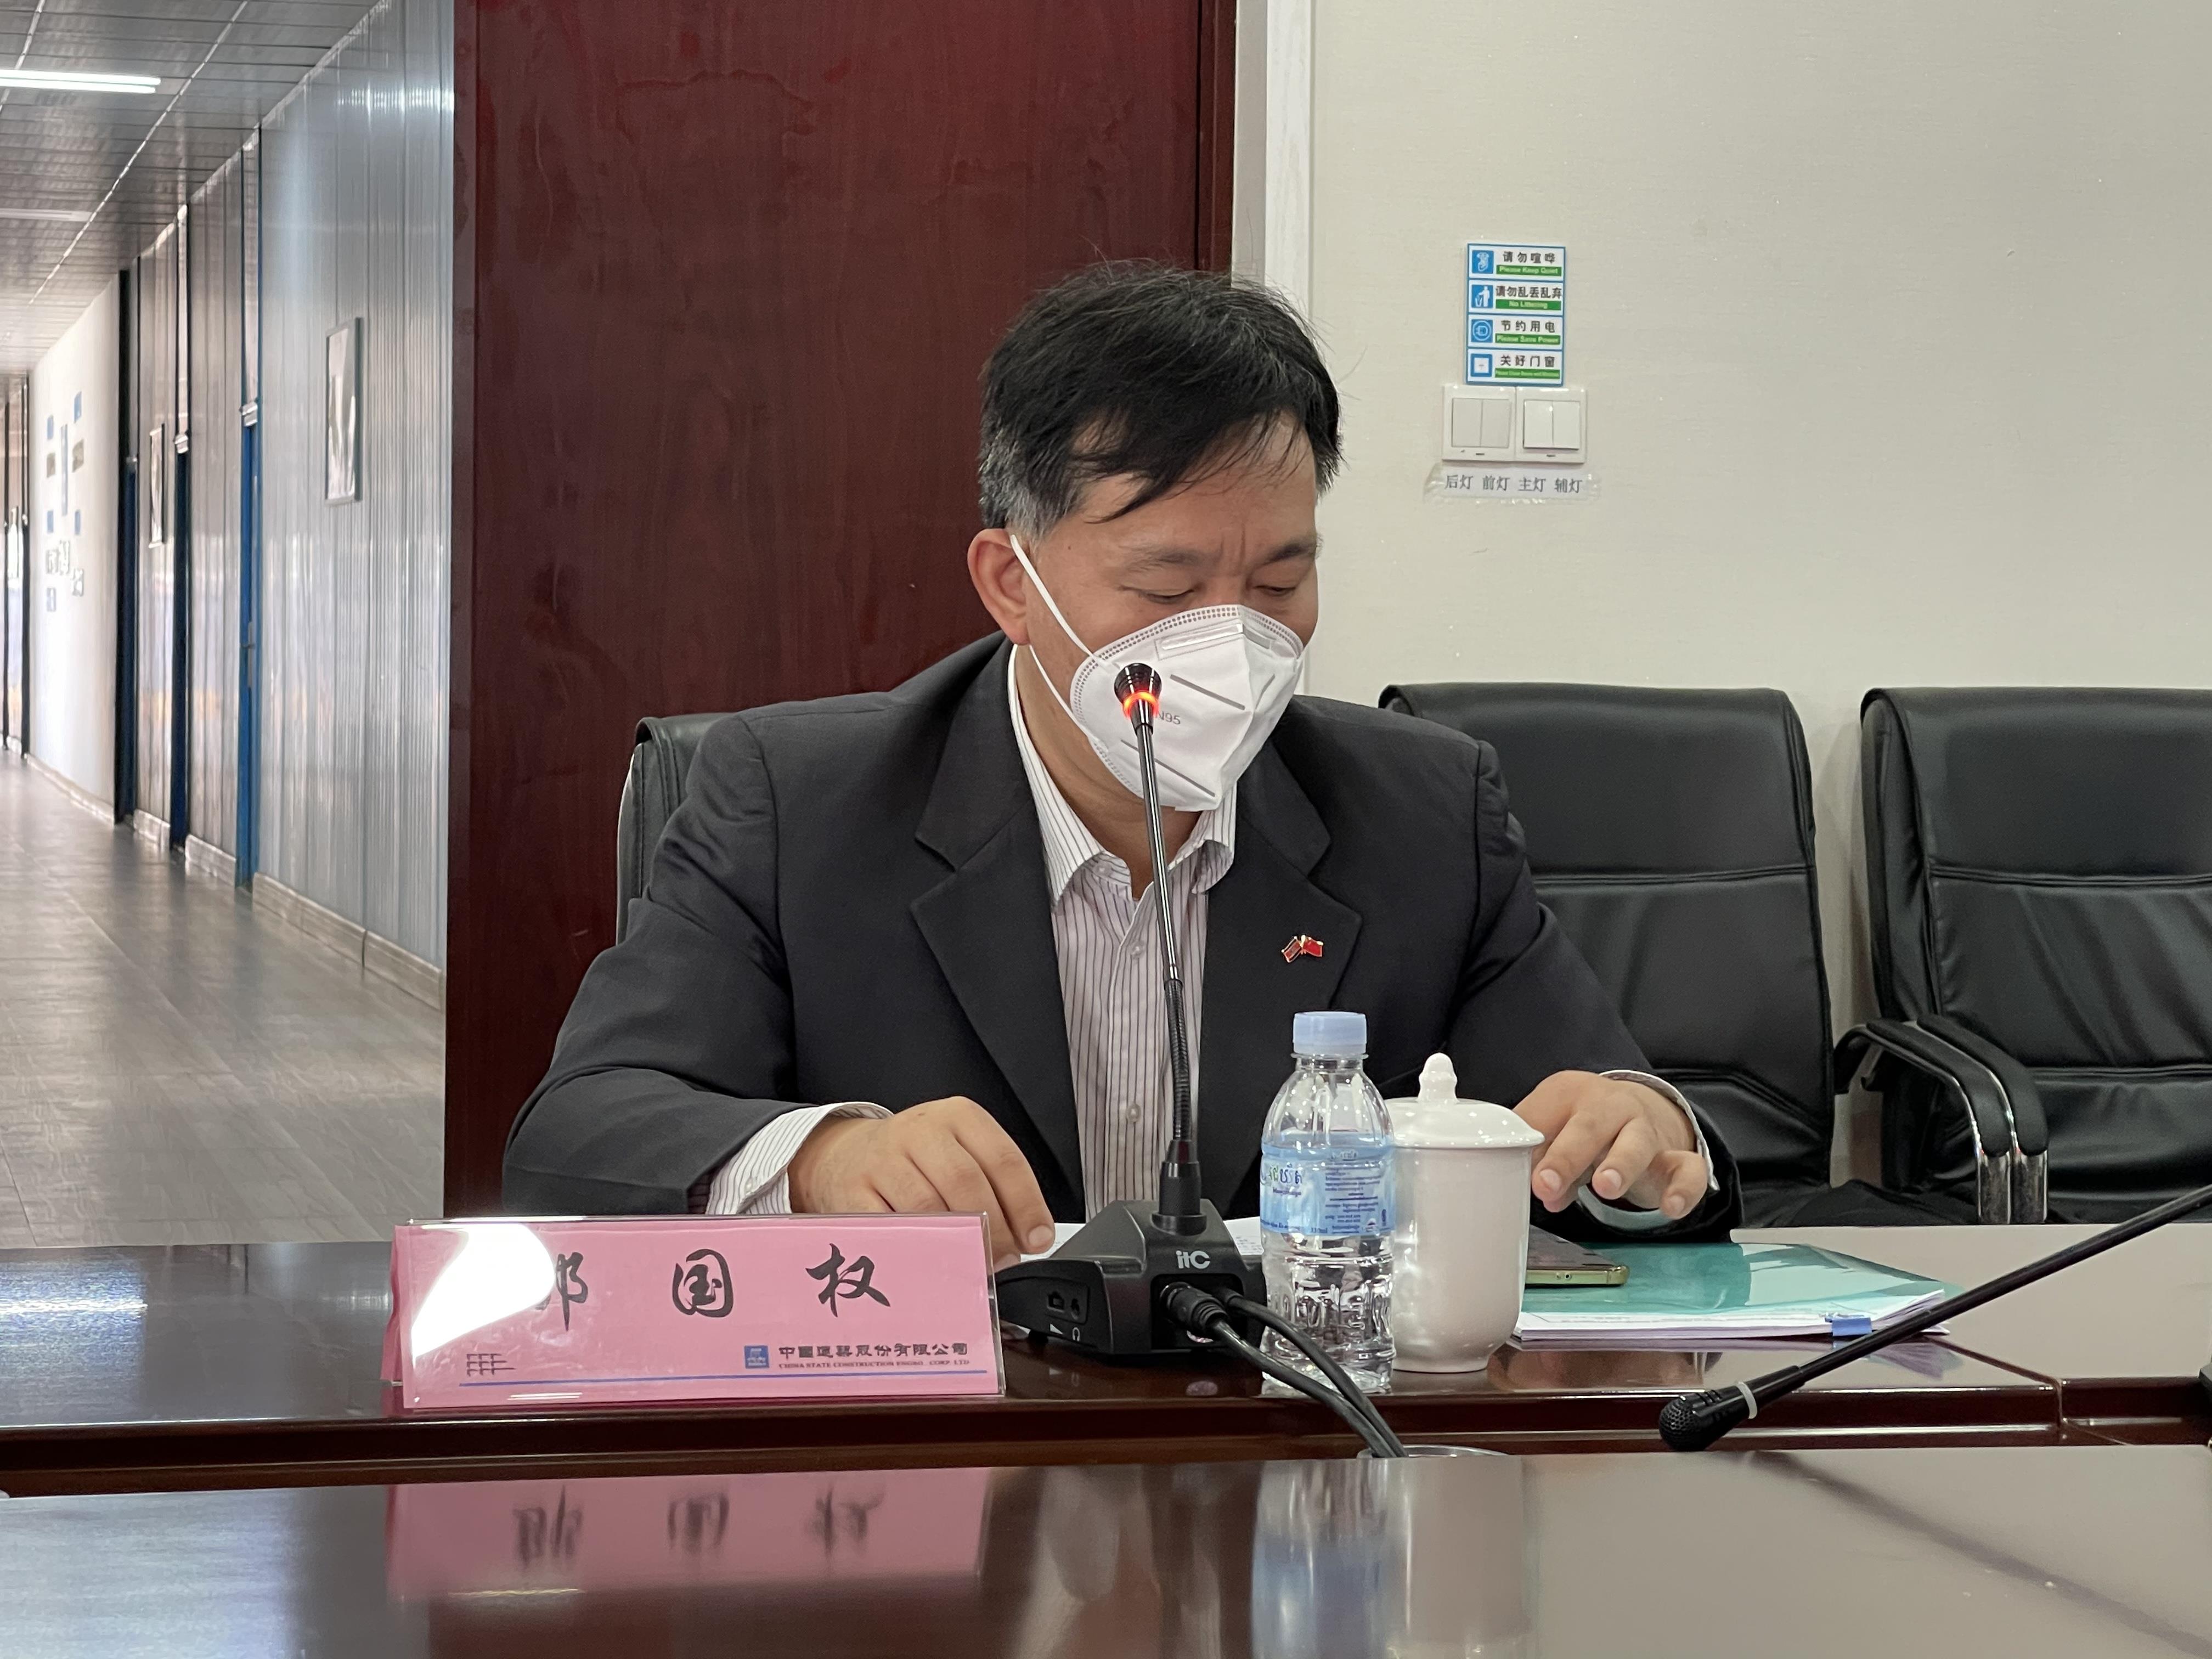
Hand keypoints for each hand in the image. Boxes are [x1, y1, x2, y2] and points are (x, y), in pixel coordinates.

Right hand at [787, 1096, 1056, 1269]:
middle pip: (967, 1183)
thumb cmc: (914, 1160)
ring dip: (956, 1245)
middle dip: (994, 1229)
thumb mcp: (959, 1154)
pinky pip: (889, 1228)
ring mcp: (883, 1159)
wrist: (842, 1154)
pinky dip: (914, 1251)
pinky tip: (930, 1265)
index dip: (1026, 1204)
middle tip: (1004, 1257)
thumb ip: (993, 1187)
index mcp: (958, 1117)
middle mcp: (921, 1131)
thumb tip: (1025, 1238)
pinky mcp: (853, 1191)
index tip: (1037, 1238)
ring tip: (972, 1265)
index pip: (1004, 1159)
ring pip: (928, 1207)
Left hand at [1514, 1071, 1706, 1220]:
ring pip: (1635, 1143)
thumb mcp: (1557, 1131)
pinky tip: (1671, 1208)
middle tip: (1545, 1183)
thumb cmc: (1586, 1123)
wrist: (1644, 1107)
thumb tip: (1543, 1193)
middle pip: (1588, 1127)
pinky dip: (1682, 1189)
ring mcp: (1645, 1128)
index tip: (1514, 1171)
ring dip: (1620, 1164)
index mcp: (1569, 1093)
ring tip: (1605, 1188)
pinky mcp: (1675, 1155)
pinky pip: (1686, 1169)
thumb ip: (1543, 1160)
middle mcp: (1610, 1105)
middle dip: (1565, 1156)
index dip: (1527, 1147)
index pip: (1542, 1118)